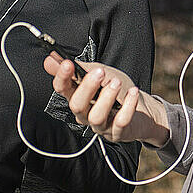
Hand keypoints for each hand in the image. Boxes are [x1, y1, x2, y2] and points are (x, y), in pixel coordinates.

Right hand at [44, 57, 169, 146]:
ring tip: (117, 82)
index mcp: (77, 96)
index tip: (67, 63)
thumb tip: (50, 59)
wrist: (142, 106)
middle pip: (76, 105)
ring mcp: (100, 126)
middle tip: (100, 72)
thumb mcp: (97, 72)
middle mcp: (85, 114)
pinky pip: (120, 122)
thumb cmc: (115, 87)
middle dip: (87, 87)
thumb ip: (78, 67)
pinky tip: (133, 92)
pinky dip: (128, 105)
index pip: (62, 89)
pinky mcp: (117, 133)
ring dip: (107, 97)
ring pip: (96, 117)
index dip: (62, 77)